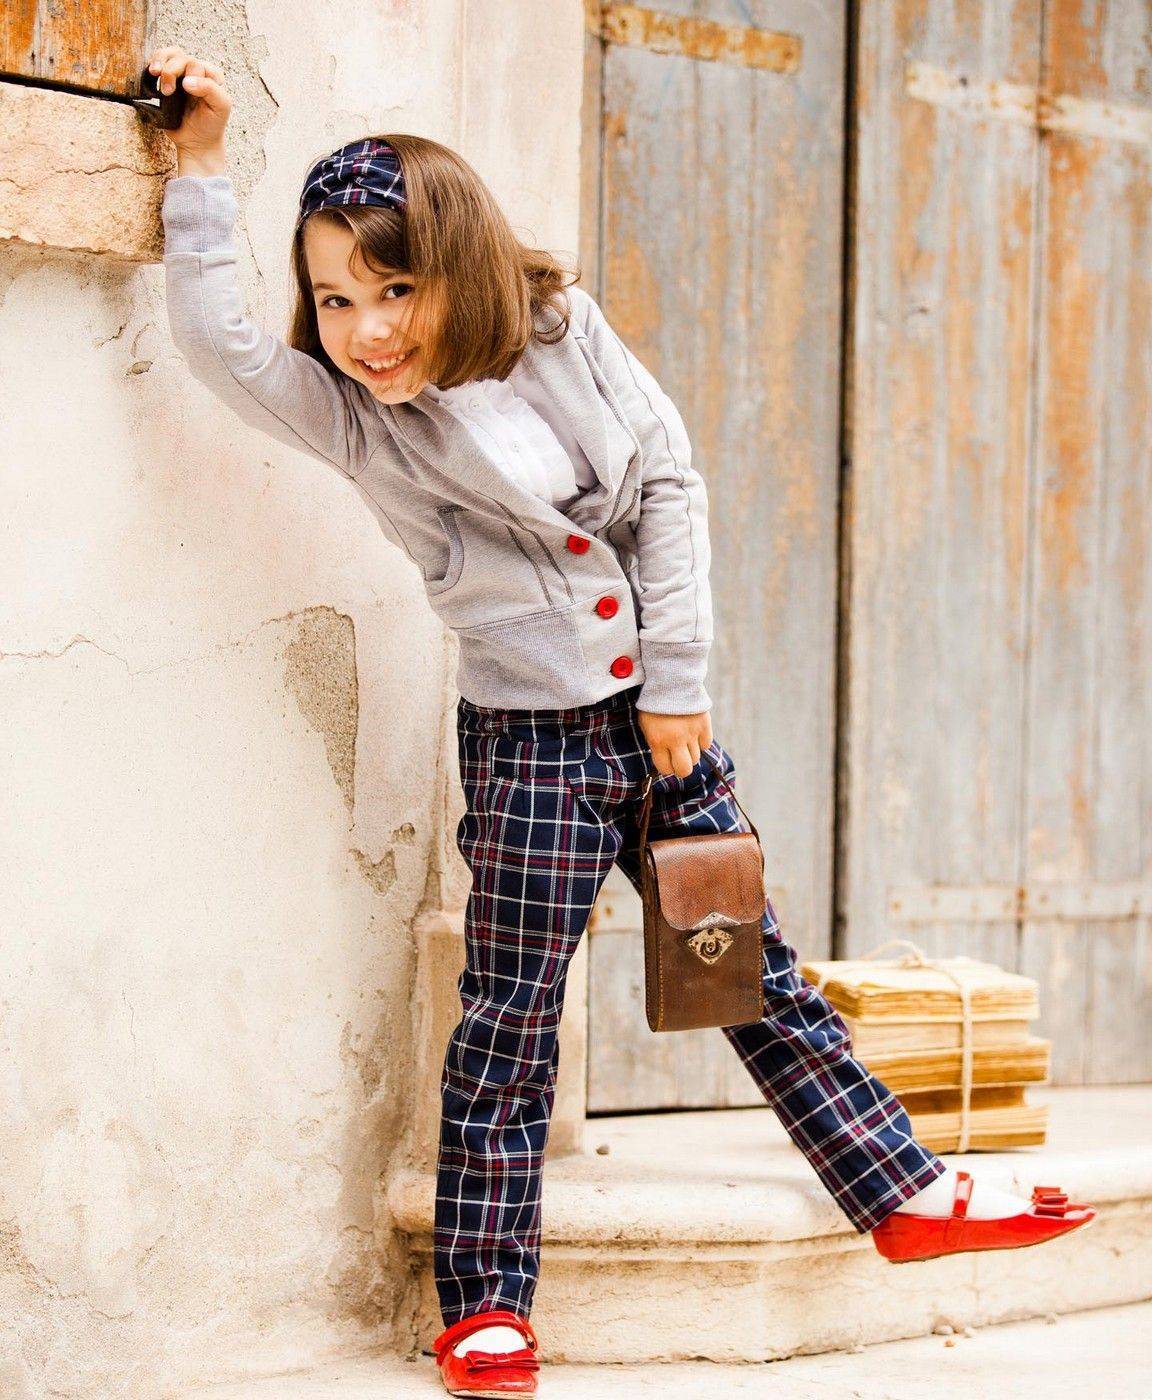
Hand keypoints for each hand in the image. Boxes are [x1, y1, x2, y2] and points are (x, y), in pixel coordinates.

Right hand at [146, 46, 231, 160]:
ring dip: (159, 61)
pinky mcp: (166, 81)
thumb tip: (186, 81)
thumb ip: (210, 90)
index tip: (187, 90)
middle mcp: (196, 71)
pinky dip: (152, 65)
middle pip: (180, 57)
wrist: (196, 142)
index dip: (190, 73)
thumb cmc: (211, 124)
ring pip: (168, 54)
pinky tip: (151, 74)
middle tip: (167, 91)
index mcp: (211, 75)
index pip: (197, 63)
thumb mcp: (221, 107)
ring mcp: (180, 75)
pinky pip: (158, 64)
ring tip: (154, 73)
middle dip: (171, 71)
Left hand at [636, 708, 712, 779]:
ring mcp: (692, 732)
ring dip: (690, 753)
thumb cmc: (654, 705)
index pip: (665, 769)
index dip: (665, 767)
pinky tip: (693, 732)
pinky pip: (706, 744)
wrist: (671, 681)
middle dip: (680, 768)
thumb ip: (655, 744)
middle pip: (685, 770)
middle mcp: (676, 739)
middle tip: (678, 758)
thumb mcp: (646, 725)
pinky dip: (700, 741)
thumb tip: (665, 759)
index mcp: (658, 740)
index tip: (665, 760)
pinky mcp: (704, 724)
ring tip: (684, 740)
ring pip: (696, 758)